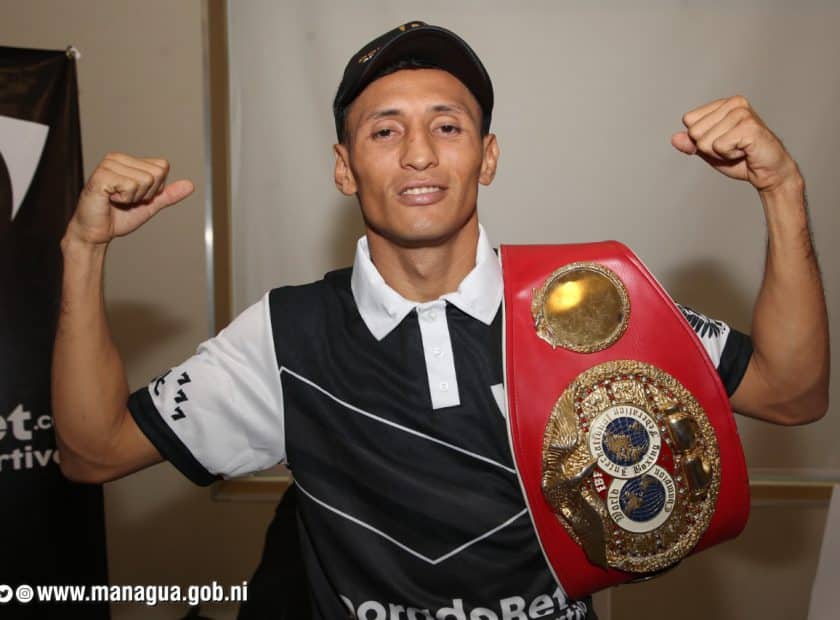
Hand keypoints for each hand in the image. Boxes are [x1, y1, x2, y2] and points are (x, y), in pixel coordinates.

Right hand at [66, 153, 193, 245]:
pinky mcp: (101, 175)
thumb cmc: (118, 217)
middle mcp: (118, 158)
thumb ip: (168, 194)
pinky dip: (125, 199)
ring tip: (117, 200)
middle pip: (157, 173)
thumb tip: (190, 185)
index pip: (163, 166)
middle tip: (127, 199)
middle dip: (147, 193)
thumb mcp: (150, 205)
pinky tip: (110, 199)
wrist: (97, 232)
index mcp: (129, 161)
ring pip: (145, 180)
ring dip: (134, 197)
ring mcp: (108, 165)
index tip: (137, 196)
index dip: (156, 188)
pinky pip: (131, 186)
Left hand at [671, 96, 800, 193]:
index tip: (721, 143)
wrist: (768, 172)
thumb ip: (691, 144)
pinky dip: (729, 156)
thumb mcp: (709, 152)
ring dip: (720, 153)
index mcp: (723, 104)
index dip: (700, 139)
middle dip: (709, 147)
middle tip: (732, 148)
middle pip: (694, 131)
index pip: (689, 120)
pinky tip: (745, 151)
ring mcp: (743, 113)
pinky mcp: (749, 127)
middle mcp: (734, 103)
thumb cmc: (741, 159)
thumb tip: (675, 138)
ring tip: (739, 150)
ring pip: (705, 141)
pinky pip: (718, 147)